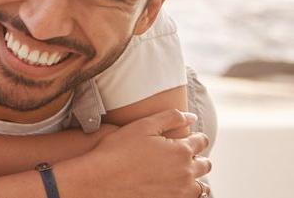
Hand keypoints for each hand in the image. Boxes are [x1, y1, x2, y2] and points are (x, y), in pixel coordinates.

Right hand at [83, 109, 211, 197]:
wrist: (101, 180)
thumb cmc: (118, 151)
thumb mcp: (143, 126)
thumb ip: (171, 117)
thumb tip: (192, 116)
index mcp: (181, 150)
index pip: (201, 141)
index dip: (195, 137)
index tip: (188, 138)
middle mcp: (186, 172)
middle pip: (205, 164)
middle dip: (198, 158)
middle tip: (184, 156)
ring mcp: (181, 192)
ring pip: (201, 186)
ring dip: (194, 179)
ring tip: (179, 174)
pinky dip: (186, 193)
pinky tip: (173, 187)